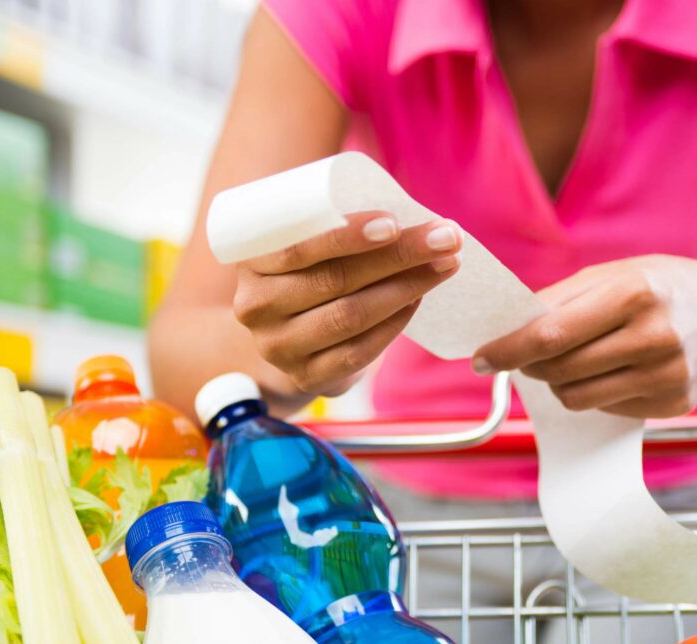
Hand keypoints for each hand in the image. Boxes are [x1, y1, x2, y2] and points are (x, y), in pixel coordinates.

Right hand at [233, 211, 461, 395]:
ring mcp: (279, 348)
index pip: (299, 248)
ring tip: (445, 264)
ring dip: (407, 287)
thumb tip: (410, 213)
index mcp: (250, 262)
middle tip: (446, 238)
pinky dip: (395, 323)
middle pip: (335, 280)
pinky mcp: (306, 376)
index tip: (396, 222)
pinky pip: (359, 351)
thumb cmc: (308, 272)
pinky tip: (418, 300)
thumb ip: (334, 225)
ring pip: (351, 316)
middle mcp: (256, 307)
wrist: (287, 337)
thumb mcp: (305, 245)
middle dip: (399, 256)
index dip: (347, 237)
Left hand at [472, 256, 696, 417]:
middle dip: (530, 365)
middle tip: (527, 355)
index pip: (551, 335)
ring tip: (573, 359)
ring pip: (577, 397)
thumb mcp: (613, 275)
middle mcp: (654, 337)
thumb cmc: (662, 287)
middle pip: (559, 370)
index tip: (479, 358)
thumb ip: (559, 300)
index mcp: (633, 294)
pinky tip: (613, 370)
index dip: (507, 350)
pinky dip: (595, 392)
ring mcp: (667, 376)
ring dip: (559, 382)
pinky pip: (605, 409)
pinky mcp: (674, 404)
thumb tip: (505, 328)